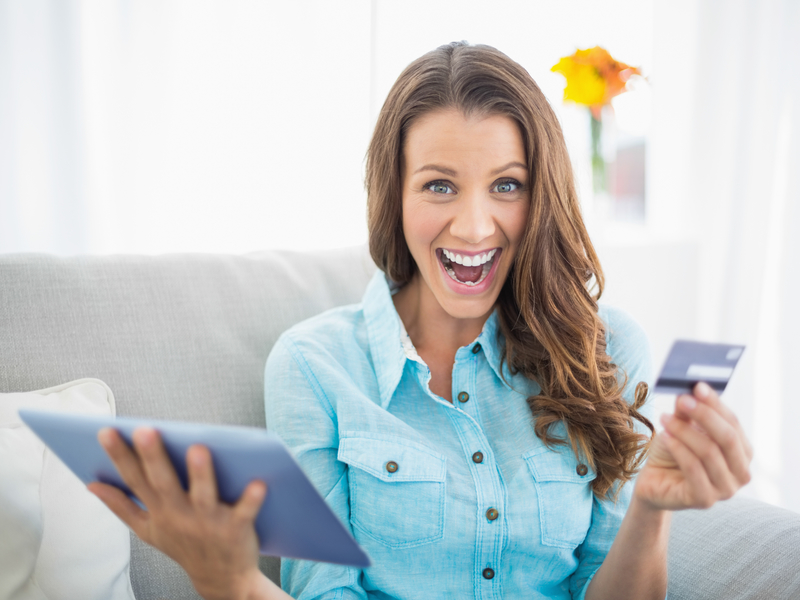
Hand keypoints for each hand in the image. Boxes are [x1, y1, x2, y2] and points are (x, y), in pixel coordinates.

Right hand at [88, 427, 266, 599]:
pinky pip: (245, 512)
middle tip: (144, 430)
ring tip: (198, 448)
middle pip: (164, 482)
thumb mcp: (147, 529)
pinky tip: (258, 482)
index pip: (134, 479)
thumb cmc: (184, 545)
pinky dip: (251, 499)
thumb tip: (91, 485)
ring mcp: (208, 522)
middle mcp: (180, 515)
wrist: (221, 579)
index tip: (106, 431)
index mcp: (158, 510)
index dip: (119, 456)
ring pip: (203, 495)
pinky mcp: (236, 528)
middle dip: (153, 457)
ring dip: (201, 474)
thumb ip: (121, 506)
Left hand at [633, 382, 752, 511]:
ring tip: (665, 418)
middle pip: (728, 438)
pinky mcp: (705, 500)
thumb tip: (689, 391)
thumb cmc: (673, 453)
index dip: (716, 404)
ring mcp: (725, 490)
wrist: (654, 482)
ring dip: (685, 431)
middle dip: (704, 415)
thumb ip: (688, 412)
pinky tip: (665, 436)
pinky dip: (678, 448)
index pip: (734, 424)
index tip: (698, 386)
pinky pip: (693, 468)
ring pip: (709, 452)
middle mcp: (741, 473)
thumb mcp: (681, 428)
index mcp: (742, 453)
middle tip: (682, 400)